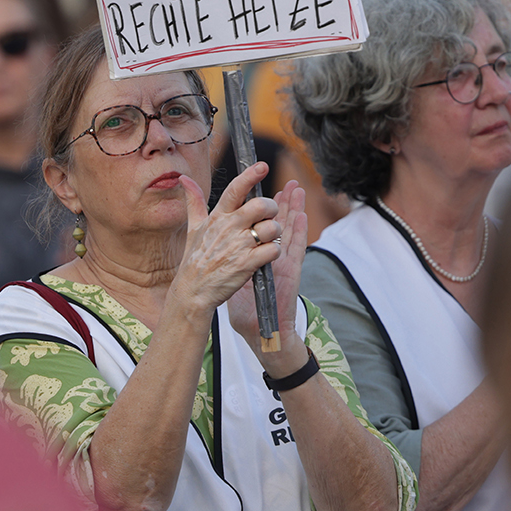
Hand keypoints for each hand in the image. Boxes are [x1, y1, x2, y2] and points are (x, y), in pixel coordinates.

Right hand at [163, 161, 281, 323]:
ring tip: (265, 240)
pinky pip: (273, 250)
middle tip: (269, 217)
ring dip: (275, 234)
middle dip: (272, 209)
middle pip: (262, 205)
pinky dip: (274, 252)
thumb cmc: (195, 259)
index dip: (251, 175)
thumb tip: (184, 179)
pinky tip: (265, 256)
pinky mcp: (247, 264)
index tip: (263, 166)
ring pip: (272, 228)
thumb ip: (194, 201)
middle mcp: (229, 228)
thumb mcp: (193, 228)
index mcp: (218, 216)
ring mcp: (239, 246)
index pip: (236, 189)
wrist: (193, 291)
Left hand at [225, 177, 306, 361]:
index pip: (259, 222)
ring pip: (289, 230)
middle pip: (277, 222)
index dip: (262, 204)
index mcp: (253, 250)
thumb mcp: (226, 272)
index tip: (262, 185)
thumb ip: (219, 249)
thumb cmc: (241, 304)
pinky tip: (303, 217)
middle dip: (283, 202)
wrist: (254, 328)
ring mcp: (281, 262)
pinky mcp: (289, 273)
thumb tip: (207, 231)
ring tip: (298, 190)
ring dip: (294, 209)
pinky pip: (296, 250)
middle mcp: (268, 252)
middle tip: (287, 182)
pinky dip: (300, 233)